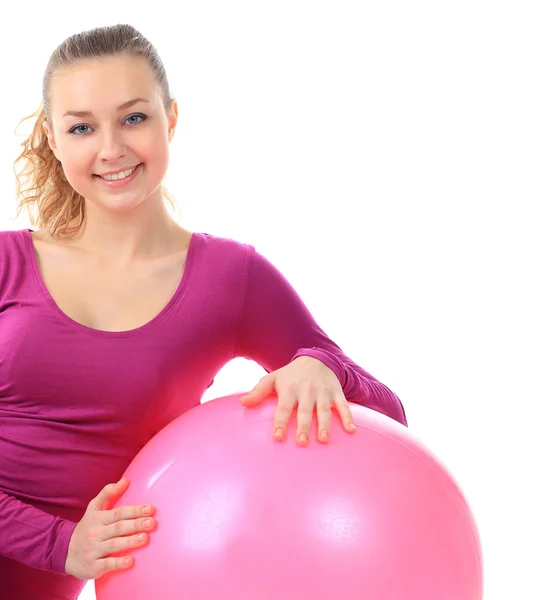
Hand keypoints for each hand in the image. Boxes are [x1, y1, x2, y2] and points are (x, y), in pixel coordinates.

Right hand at [65, 477, 155, 579]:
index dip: (134, 510)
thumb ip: (108, 493)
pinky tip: (131, 562)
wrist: (63, 551)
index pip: (119, 513)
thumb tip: (126, 480)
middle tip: (152, 522)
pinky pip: (106, 565)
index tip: (150, 509)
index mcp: (99, 519)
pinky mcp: (92, 567)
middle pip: (118, 527)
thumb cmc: (86, 527)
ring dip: (129, 541)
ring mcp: (94, 550)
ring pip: (113, 545)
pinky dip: (118, 563)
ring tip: (144, 538)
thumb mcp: (94, 508)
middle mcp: (96, 534)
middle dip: (135, 524)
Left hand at [240, 356, 355, 444]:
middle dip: (303, 426)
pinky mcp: (336, 393)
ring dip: (324, 425)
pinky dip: (348, 417)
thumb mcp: (273, 379)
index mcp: (289, 390)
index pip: (283, 408)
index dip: (280, 422)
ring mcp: (322, 392)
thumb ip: (258, 392)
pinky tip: (351, 431)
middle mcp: (306, 391)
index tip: (278, 437)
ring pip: (324, 410)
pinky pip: (343, 406)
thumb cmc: (291, 374)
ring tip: (323, 440)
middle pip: (305, 411)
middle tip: (302, 443)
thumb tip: (242, 403)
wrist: (316, 358)